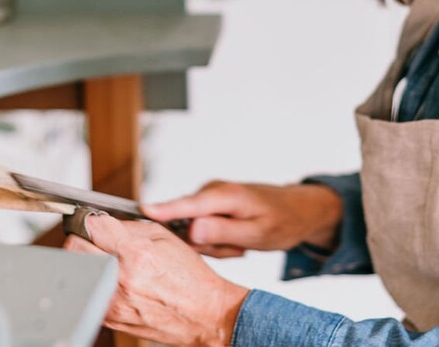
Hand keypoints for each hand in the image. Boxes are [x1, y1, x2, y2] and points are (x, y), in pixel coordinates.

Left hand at [64, 214, 248, 346]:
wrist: (202, 313)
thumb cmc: (189, 277)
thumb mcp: (165, 237)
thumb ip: (130, 227)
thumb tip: (103, 222)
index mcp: (137, 254)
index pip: (92, 227)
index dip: (92, 219)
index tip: (94, 220)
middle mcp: (122, 279)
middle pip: (74, 249)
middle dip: (82, 238)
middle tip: (94, 238)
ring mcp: (113, 302)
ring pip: (78, 272)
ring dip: (87, 261)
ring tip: (106, 259)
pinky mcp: (110, 318)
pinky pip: (89, 292)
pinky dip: (95, 281)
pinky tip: (113, 278)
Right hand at [143, 180, 343, 258]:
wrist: (297, 209)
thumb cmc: (281, 220)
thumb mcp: (257, 233)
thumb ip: (223, 232)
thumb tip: (192, 230)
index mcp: (224, 195)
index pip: (188, 204)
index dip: (164, 209)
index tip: (141, 211)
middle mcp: (213, 191)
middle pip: (187, 226)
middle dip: (209, 244)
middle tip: (238, 246)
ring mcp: (210, 197)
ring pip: (194, 232)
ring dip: (216, 244)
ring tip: (241, 241)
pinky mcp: (209, 206)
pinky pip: (201, 230)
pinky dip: (218, 240)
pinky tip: (237, 238)